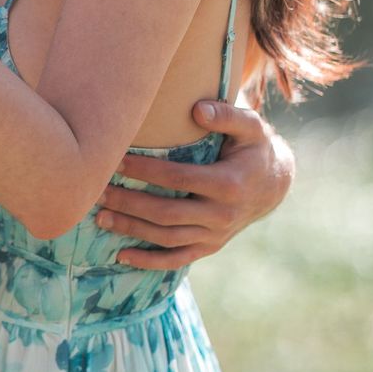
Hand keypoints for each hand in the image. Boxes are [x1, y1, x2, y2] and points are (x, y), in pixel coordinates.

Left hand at [94, 102, 294, 267]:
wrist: (274, 185)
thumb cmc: (254, 148)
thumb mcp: (250, 126)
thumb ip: (226, 115)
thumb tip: (197, 110)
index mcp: (229, 184)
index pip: (178, 178)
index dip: (145, 171)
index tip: (117, 162)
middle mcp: (222, 215)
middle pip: (167, 213)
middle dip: (129, 204)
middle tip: (99, 192)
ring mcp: (215, 235)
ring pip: (167, 238)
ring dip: (132, 230)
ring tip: (100, 218)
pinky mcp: (209, 247)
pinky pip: (177, 259)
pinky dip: (149, 261)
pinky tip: (121, 257)